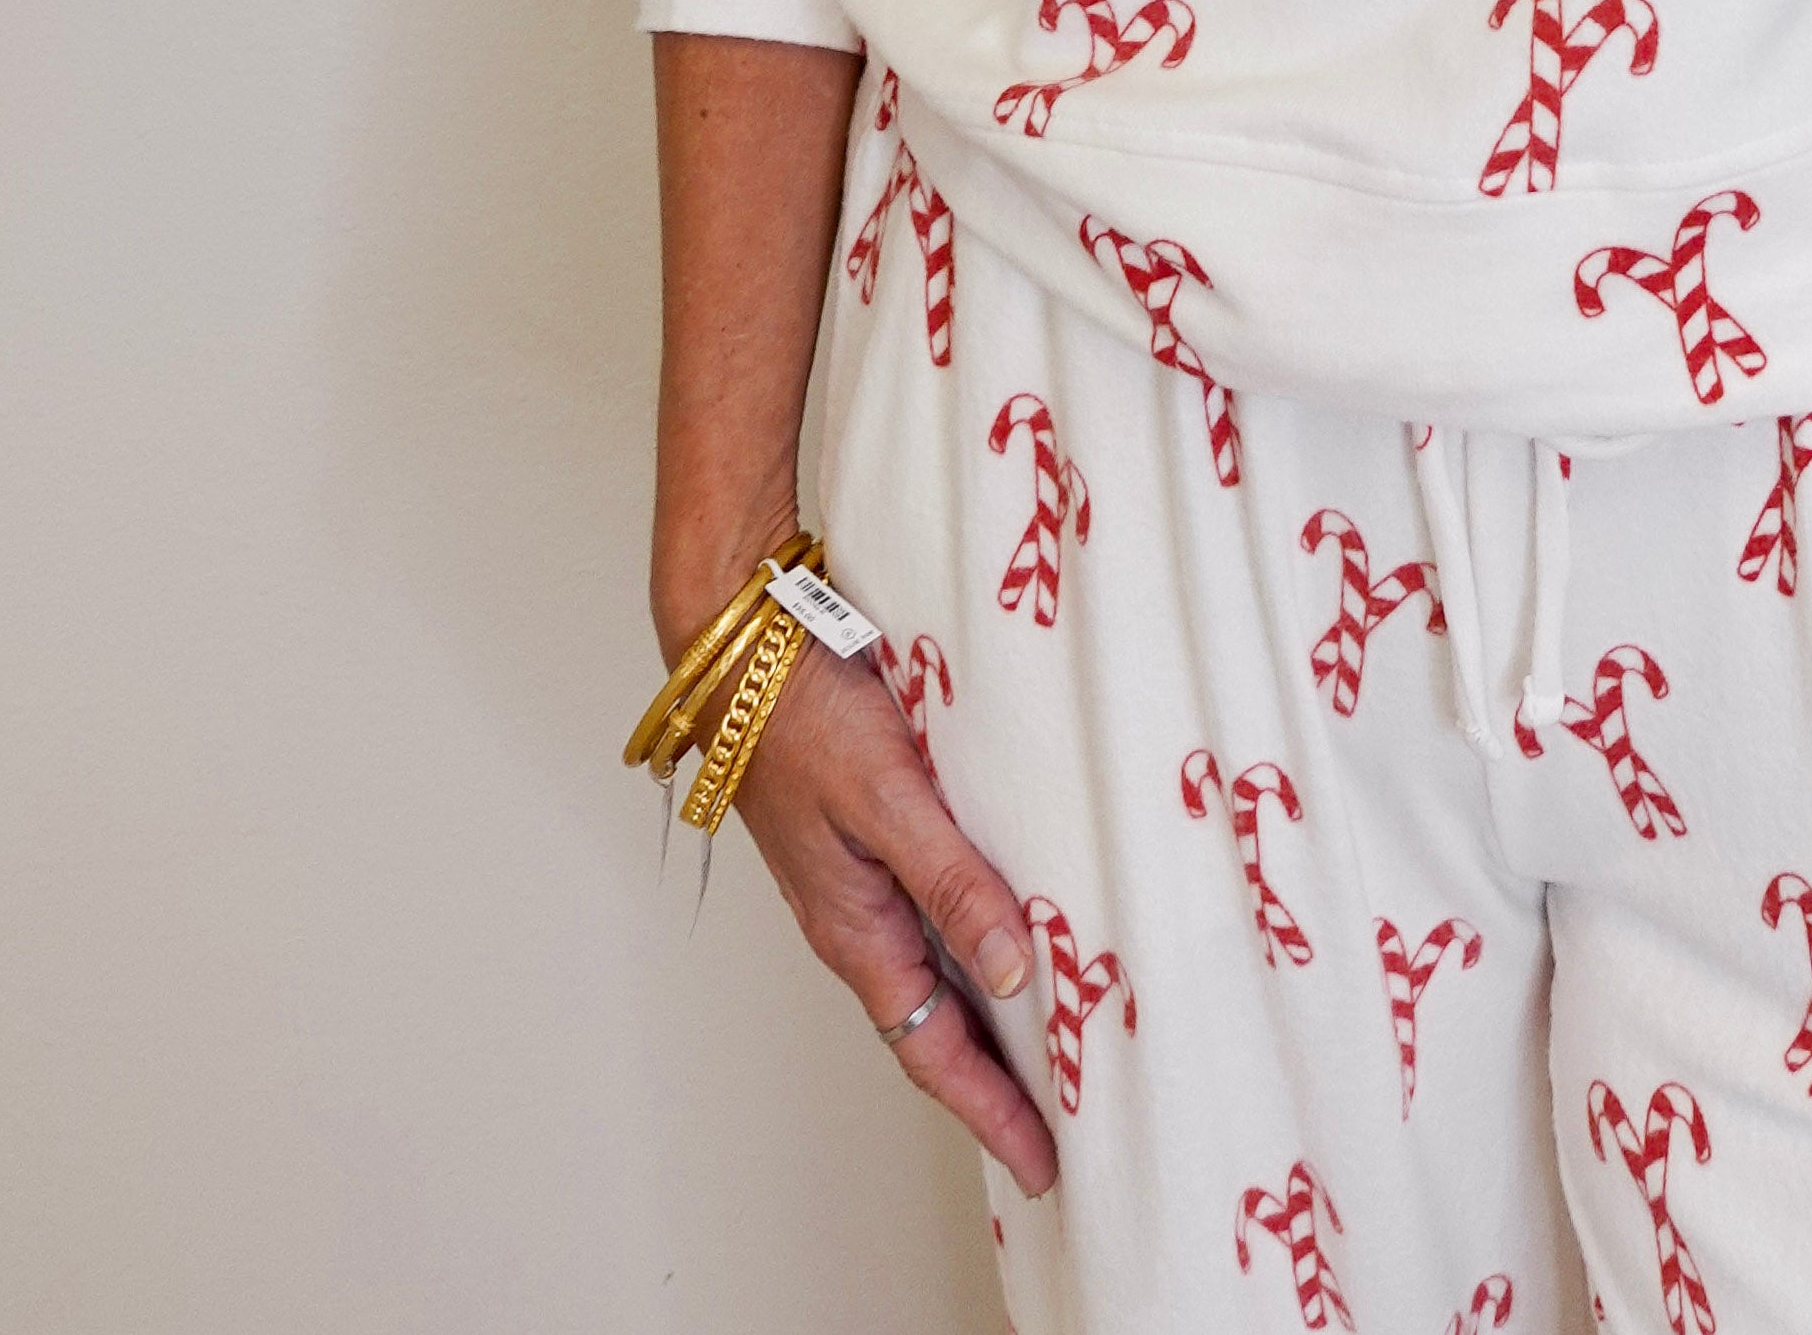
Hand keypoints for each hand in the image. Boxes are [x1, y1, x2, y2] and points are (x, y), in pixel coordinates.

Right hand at [712, 627, 1058, 1192]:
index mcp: (857, 930)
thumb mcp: (886, 798)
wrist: (743, 648)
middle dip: (998, 1081)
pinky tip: (1020, 923)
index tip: (1044, 1163)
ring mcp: (862, 881)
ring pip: (937, 972)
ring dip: (992, 1014)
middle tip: (1069, 1119)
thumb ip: (948, 881)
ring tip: (1058, 1039)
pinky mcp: (871, 836)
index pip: (934, 1052)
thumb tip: (1007, 971)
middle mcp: (859, 919)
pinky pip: (934, 912)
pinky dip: (979, 939)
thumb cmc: (802, 714)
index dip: (991, 1111)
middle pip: (937, 1027)